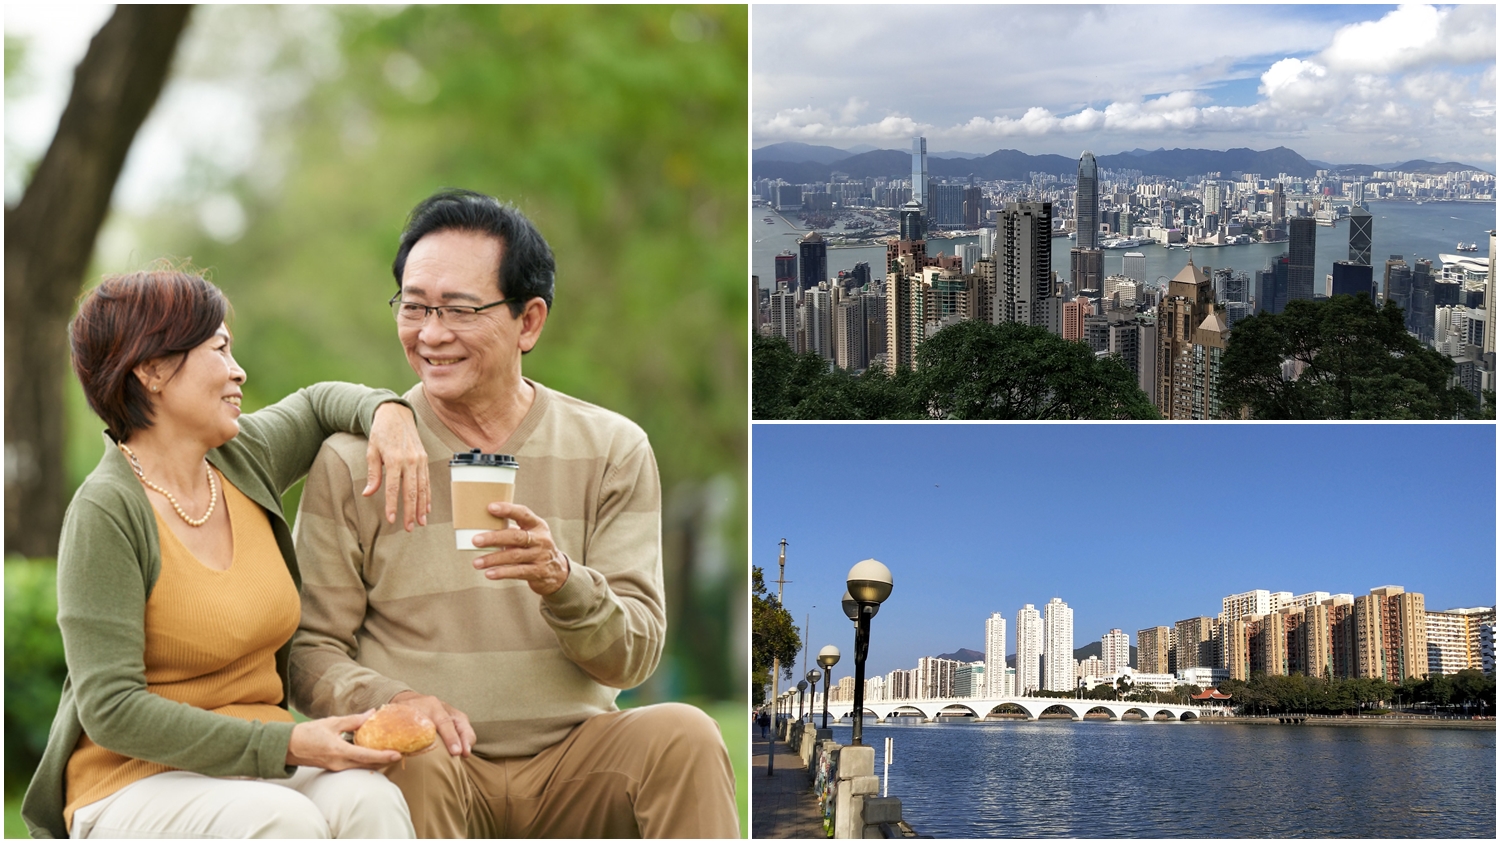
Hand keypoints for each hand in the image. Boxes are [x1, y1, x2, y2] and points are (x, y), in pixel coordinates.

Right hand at [286, 711, 401, 770]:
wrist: (287, 748)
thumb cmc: (307, 733)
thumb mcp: (331, 723)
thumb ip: (353, 720)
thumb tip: (372, 713)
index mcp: (339, 751)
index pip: (366, 756)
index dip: (383, 756)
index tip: (397, 754)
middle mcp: (339, 763)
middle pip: (367, 765)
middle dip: (384, 760)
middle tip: (400, 751)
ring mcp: (337, 768)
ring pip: (362, 767)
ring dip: (376, 761)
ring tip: (390, 752)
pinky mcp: (335, 768)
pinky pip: (354, 766)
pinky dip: (365, 761)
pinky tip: (373, 752)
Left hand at [365, 402, 429, 530]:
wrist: (396, 414)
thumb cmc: (381, 433)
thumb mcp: (372, 451)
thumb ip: (373, 473)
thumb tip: (368, 493)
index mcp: (395, 459)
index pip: (394, 488)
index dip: (393, 505)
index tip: (392, 520)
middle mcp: (410, 460)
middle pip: (411, 491)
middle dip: (410, 511)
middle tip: (410, 528)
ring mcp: (420, 460)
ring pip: (422, 488)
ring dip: (422, 507)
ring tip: (421, 522)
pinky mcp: (425, 459)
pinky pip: (427, 480)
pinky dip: (428, 495)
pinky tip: (427, 507)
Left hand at [390, 691, 475, 756]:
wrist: (409, 700)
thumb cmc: (402, 712)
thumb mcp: (398, 717)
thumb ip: (400, 731)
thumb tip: (396, 753)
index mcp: (430, 705)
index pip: (444, 722)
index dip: (451, 738)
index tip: (455, 752)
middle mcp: (443, 707)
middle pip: (460, 722)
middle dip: (465, 739)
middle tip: (464, 754)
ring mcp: (451, 711)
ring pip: (465, 725)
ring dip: (467, 741)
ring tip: (465, 754)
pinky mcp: (454, 718)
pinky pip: (464, 728)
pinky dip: (465, 740)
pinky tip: (462, 751)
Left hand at [471, 502, 569, 595]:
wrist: (557, 571)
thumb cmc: (535, 548)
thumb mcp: (530, 535)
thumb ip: (512, 530)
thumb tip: (481, 526)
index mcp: (537, 525)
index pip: (523, 513)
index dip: (508, 510)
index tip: (490, 507)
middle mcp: (541, 539)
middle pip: (516, 536)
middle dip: (494, 538)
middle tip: (476, 540)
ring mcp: (540, 556)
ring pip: (514, 556)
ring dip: (493, 559)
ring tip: (476, 562)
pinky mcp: (538, 572)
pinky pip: (518, 572)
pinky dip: (502, 573)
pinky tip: (489, 573)